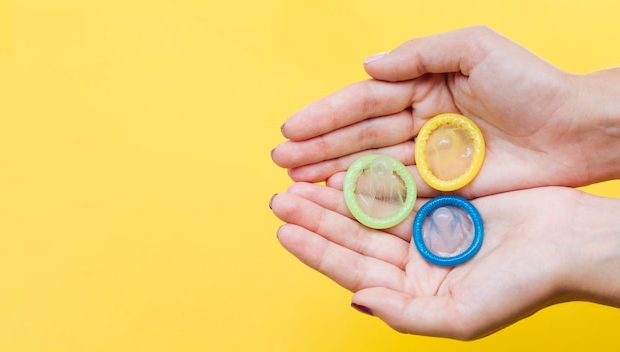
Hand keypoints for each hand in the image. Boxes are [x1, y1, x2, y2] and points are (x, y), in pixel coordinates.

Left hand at [270, 182, 619, 338]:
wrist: (571, 242)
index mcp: (414, 293)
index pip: (354, 272)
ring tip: (299, 184)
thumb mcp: (463, 316)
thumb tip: (356, 302)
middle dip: (316, 221)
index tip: (284, 233)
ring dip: (334, 200)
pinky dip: (368, 181)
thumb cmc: (524, 285)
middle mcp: (414, 264)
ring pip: (368, 213)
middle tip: (281, 200)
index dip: (318, 252)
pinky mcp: (439, 203)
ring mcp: (425, 231)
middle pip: (354, 240)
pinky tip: (342, 171)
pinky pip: (395, 191)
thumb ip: (405, 315)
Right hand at [272, 26, 619, 197]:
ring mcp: (428, 155)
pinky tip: (336, 198)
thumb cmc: (531, 82)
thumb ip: (418, 54)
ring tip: (296, 182)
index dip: (326, 114)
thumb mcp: (475, 49)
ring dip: (333, 173)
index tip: (290, 128)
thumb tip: (367, 65)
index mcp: (422, 84)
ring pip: (371, 165)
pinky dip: (366, 195)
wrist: (577, 129)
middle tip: (280, 161)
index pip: (364, 100)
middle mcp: (418, 120)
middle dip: (318, 147)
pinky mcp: (443, 185)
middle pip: (360, 136)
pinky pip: (397, 190)